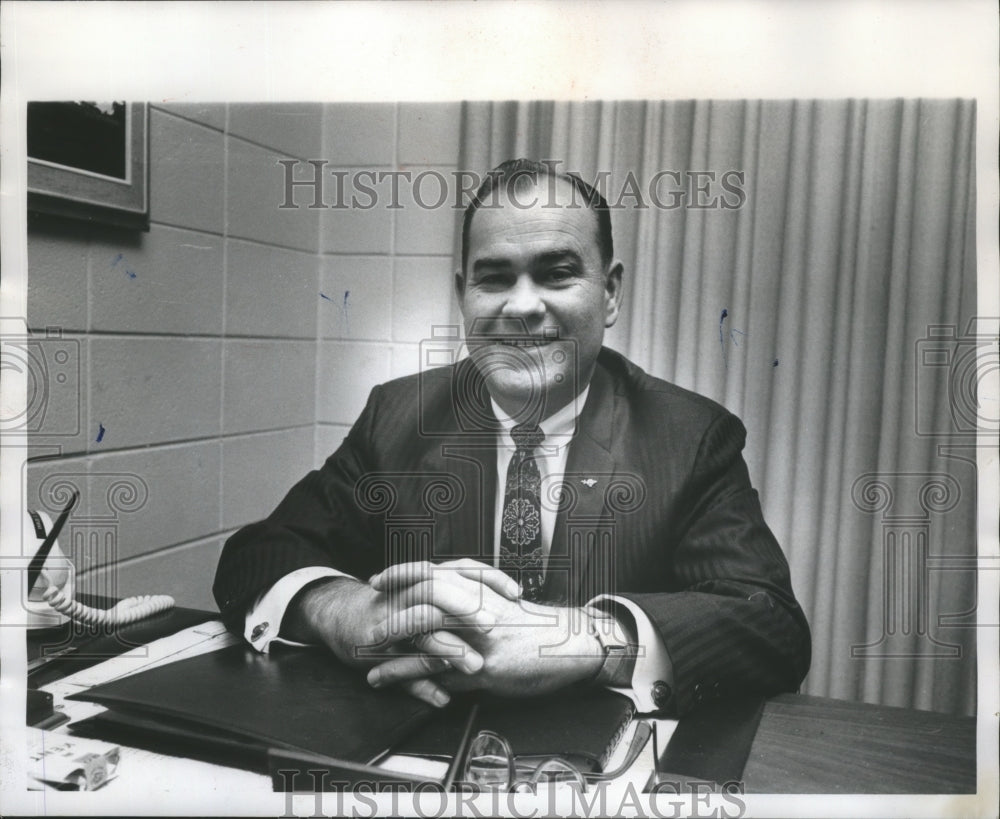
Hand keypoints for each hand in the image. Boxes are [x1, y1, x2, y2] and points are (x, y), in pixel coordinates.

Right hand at [281, 563, 521, 705]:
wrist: (342, 616)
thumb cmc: (394, 605)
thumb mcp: (428, 595)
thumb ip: (460, 594)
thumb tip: (506, 603)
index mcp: (427, 579)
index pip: (461, 569)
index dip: (489, 578)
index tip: (516, 592)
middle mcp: (409, 594)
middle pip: (439, 591)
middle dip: (467, 607)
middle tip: (494, 624)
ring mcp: (392, 620)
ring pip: (422, 629)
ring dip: (449, 648)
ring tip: (475, 666)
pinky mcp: (376, 649)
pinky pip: (401, 667)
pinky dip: (421, 684)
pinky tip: (442, 698)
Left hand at [365, 562, 603, 696]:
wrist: (569, 643)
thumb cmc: (533, 622)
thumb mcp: (501, 596)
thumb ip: (471, 589)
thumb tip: (442, 583)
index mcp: (479, 591)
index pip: (432, 573)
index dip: (402, 574)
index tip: (380, 579)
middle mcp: (477, 612)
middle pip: (424, 605)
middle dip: (390, 614)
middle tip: (367, 622)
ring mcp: (480, 642)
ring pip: (429, 645)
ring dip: (396, 657)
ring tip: (370, 667)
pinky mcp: (487, 670)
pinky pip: (445, 678)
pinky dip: (419, 685)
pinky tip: (406, 692)